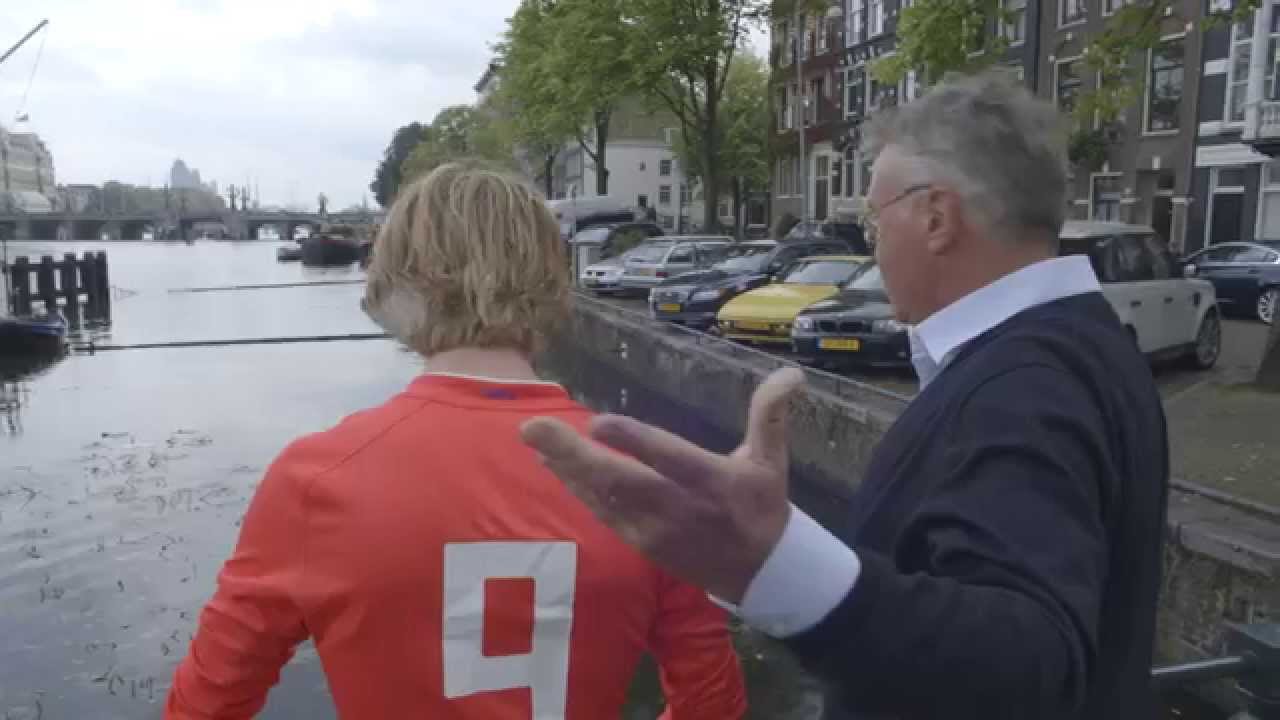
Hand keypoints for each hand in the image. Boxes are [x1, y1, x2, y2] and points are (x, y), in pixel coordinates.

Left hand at [520, 367, 804, 603]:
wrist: (761, 574)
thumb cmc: (762, 506)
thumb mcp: (772, 460)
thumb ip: (771, 415)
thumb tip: (791, 374)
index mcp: (710, 483)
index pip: (667, 459)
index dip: (633, 442)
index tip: (597, 422)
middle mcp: (676, 508)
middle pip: (618, 481)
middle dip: (572, 455)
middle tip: (534, 428)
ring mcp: (653, 530)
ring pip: (601, 498)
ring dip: (564, 469)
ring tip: (533, 440)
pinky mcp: (638, 543)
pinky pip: (601, 513)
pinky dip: (574, 488)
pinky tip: (551, 466)